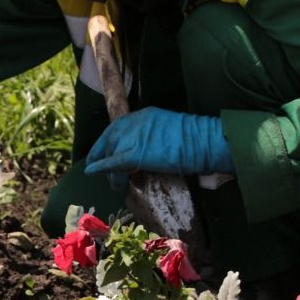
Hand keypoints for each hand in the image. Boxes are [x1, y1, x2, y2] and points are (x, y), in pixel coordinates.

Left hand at [84, 107, 234, 177]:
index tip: (99, 152)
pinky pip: (114, 161)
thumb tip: (142, 155)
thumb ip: (151, 139)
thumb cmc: (195, 141)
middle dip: (102, 154)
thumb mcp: (168, 132)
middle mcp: (136, 122)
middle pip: (111, 138)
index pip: (117, 127)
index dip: (107, 141)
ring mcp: (136, 136)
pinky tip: (94, 172)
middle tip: (98, 170)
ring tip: (114, 183)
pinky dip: (103, 167)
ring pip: (112, 152)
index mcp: (145, 115)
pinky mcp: (137, 152)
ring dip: (109, 169)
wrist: (205, 142)